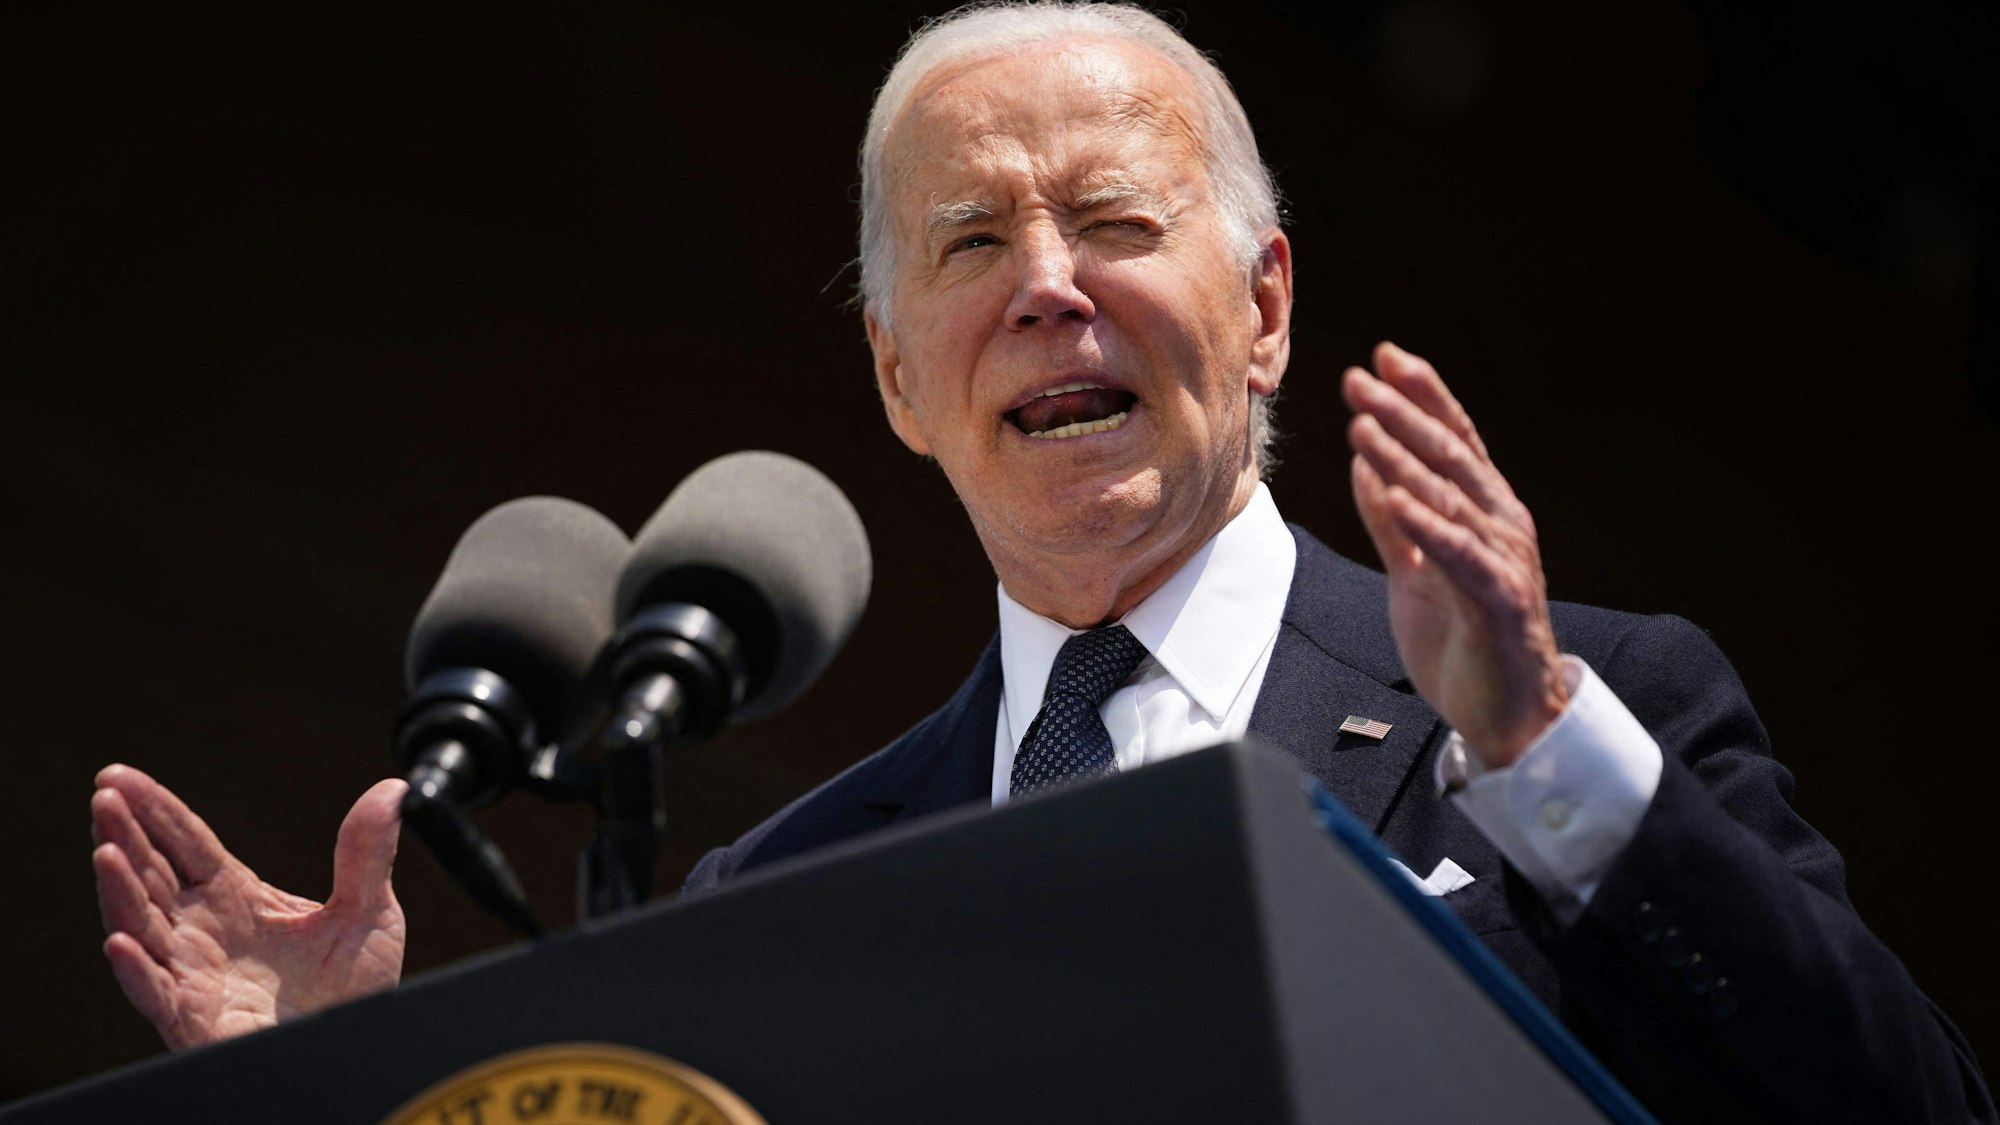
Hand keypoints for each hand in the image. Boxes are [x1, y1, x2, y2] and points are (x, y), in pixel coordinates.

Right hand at [90, 764, 406, 1048]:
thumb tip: (394, 790)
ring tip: (105, 853)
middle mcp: (203, 931)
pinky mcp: (194, 1020)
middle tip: (104, 800)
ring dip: (119, 892)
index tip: (118, 777)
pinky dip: (135, 969)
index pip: (186, 843)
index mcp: (236, 897)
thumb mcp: (368, 913)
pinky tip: (118, 941)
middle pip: (153, 875)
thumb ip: (367, 854)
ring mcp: (193, 975)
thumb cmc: (352, 989)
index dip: (153, 810)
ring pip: (141, 927)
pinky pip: (156, 994)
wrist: (355, 1049)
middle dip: (124, 837)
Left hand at [1343, 341, 1566, 765]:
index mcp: (1484, 514)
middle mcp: (1501, 525)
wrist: (1506, 718)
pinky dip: (1426, 523)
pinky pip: (1458, 555)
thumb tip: (1365, 466)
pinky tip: (1394, 496)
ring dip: (1404, 459)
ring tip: (1363, 425)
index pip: (1453, 440)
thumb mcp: (1414, 574)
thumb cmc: (1463, 644)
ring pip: (1451, 498)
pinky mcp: (1499, 602)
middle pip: (1450, 456)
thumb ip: (1392, 523)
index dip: (1422, 396)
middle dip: (1403, 413)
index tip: (1384, 357)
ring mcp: (1504, 561)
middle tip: (1360, 379)